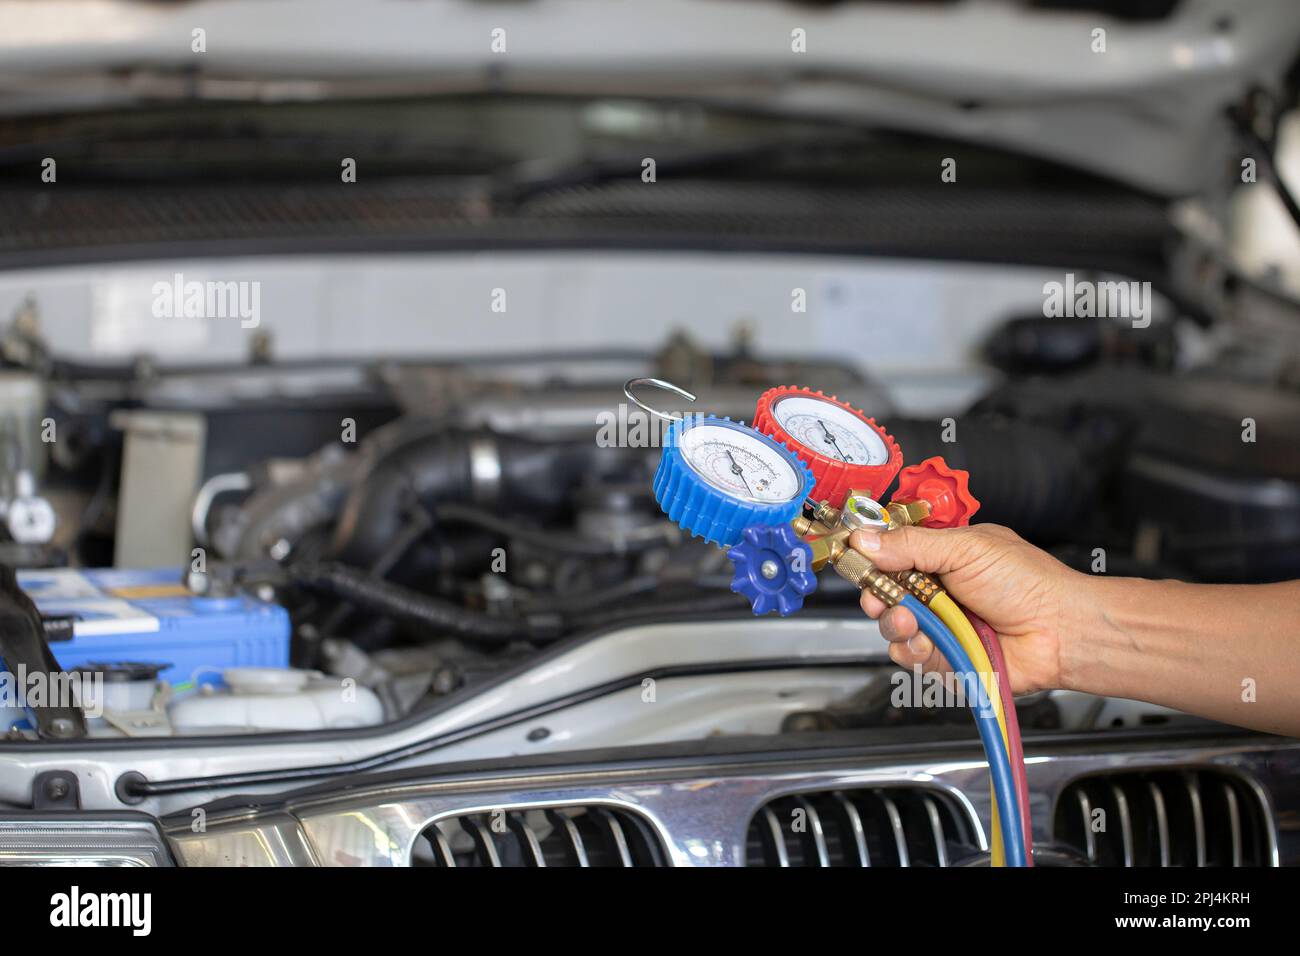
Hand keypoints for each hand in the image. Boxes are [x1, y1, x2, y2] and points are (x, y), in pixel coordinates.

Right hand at [850, 524, 1088, 694]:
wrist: (1059, 630)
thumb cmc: (1028, 583)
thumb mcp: (965, 548)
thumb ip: (911, 545)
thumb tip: (865, 540)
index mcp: (939, 556)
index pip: (888, 553)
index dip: (869, 558)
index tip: (854, 560)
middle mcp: (935, 591)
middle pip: (881, 592)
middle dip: (876, 595)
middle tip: (882, 596)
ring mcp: (938, 625)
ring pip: (890, 627)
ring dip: (895, 624)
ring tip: (913, 622)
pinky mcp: (943, 658)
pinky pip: (909, 657)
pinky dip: (913, 650)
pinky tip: (928, 642)